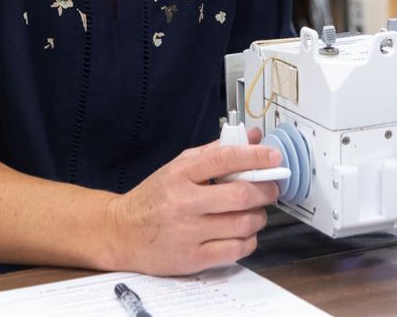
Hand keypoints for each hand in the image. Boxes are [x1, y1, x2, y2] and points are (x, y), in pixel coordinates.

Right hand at [105, 138, 281, 274]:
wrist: (123, 232)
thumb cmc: (155, 197)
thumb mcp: (179, 166)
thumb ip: (216, 152)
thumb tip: (252, 137)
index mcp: (181, 174)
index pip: (224, 159)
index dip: (254, 157)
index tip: (273, 157)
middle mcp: (184, 202)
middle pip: (239, 195)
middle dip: (265, 190)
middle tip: (271, 187)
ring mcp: (188, 232)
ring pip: (242, 224)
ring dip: (259, 217)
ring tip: (257, 211)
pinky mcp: (192, 259)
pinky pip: (234, 251)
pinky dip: (249, 241)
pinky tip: (244, 233)